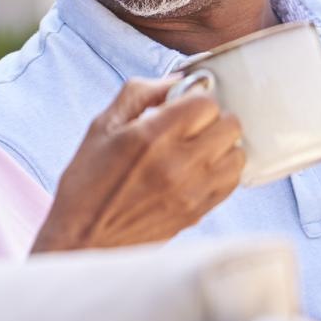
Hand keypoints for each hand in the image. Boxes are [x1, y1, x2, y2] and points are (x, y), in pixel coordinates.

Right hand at [33, 76, 245, 252]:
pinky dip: (223, 171)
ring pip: (237, 154)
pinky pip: (232, 182)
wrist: (83, 240)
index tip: (181, 107)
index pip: (205, 103)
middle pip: (229, 125)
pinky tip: (202, 170)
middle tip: (192, 126)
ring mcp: (191, 191)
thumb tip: (177, 80)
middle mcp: (176, 164)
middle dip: (212, 119)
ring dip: (222, 146)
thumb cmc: (87, 183)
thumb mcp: (102, 126)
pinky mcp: (198, 213)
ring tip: (200, 149)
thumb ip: (139, 93)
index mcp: (150, 136)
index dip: (194, 99)